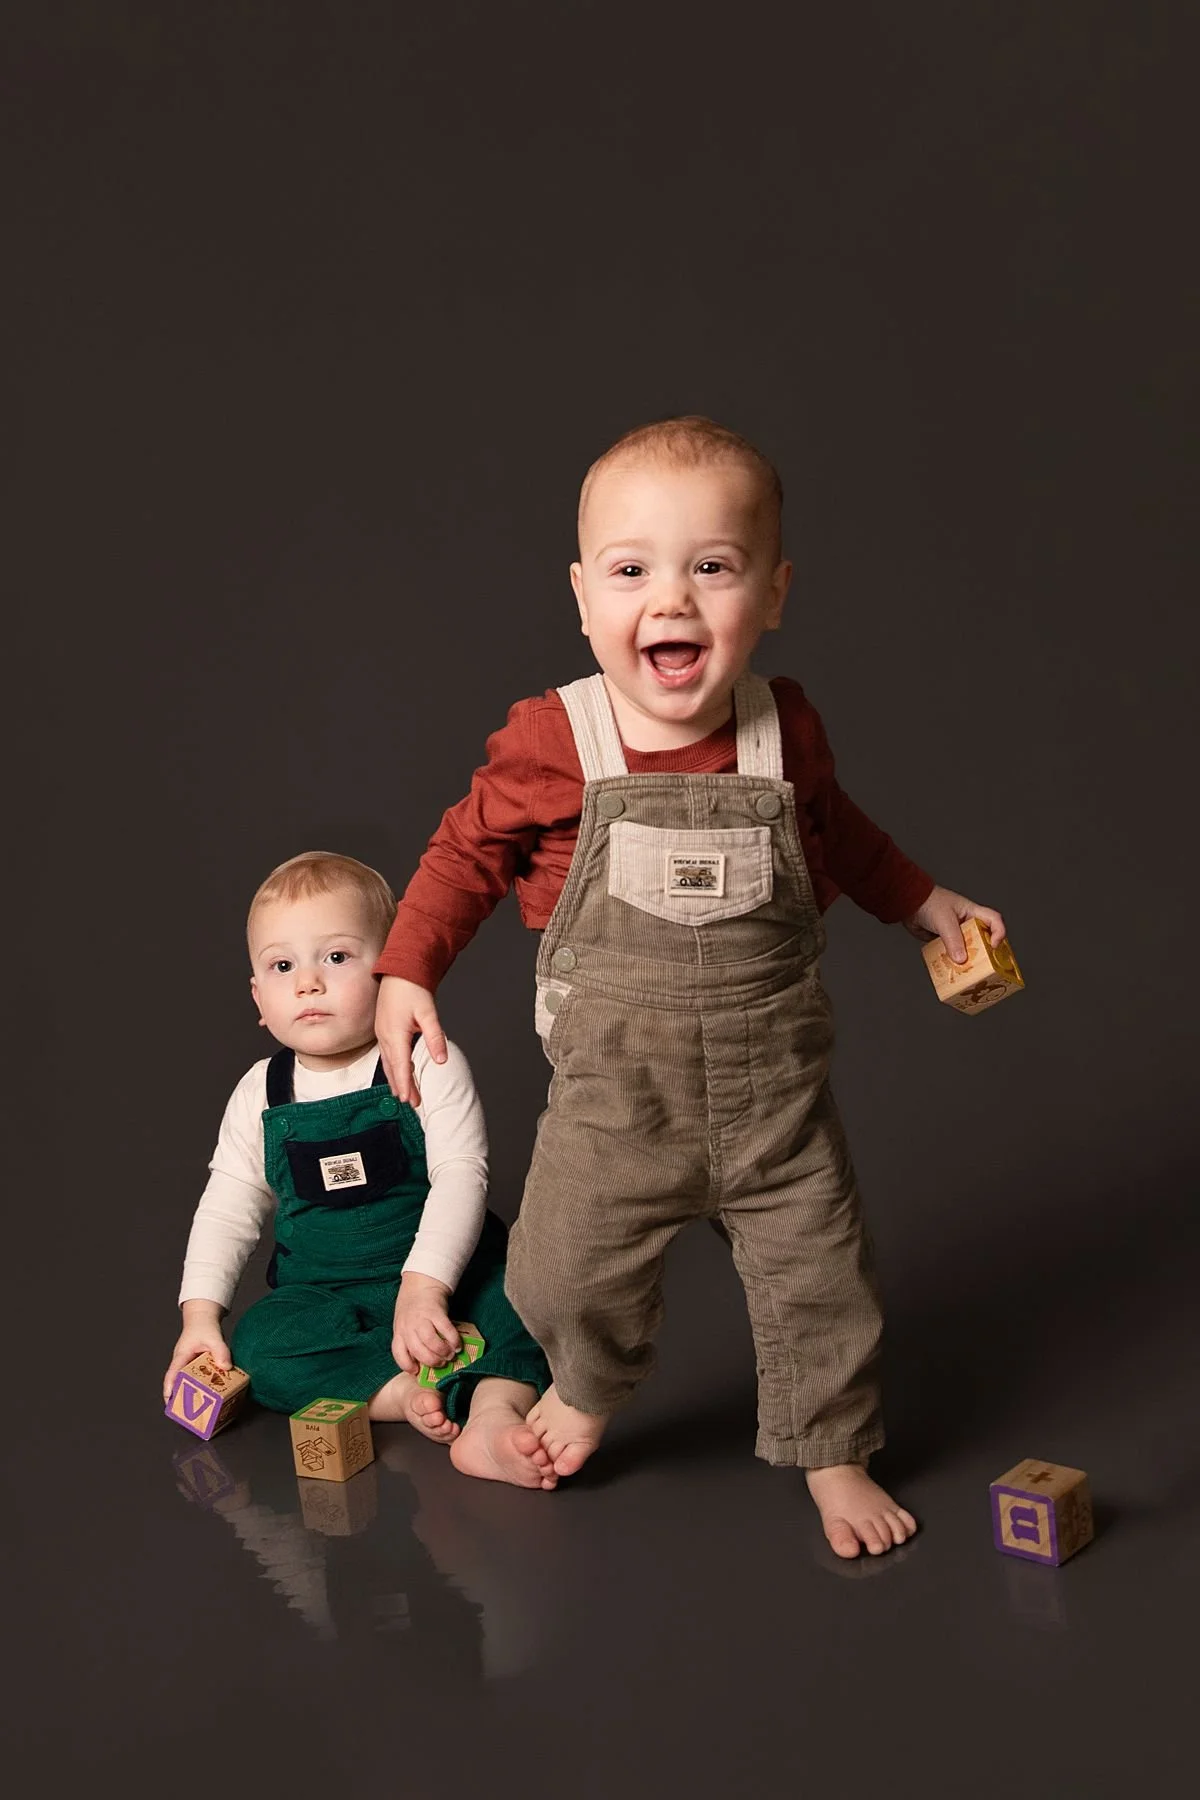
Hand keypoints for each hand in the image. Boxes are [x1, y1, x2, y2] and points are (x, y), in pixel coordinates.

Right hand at [164, 1302, 231, 1403]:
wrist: (203, 1319)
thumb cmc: (204, 1327)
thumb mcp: (214, 1337)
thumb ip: (220, 1351)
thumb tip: (225, 1367)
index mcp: (181, 1357)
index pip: (172, 1374)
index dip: (170, 1388)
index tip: (170, 1401)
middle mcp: (182, 1364)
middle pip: (178, 1383)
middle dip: (180, 1398)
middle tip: (186, 1413)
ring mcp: (188, 1366)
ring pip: (187, 1383)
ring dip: (191, 1394)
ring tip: (199, 1410)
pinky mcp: (197, 1368)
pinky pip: (197, 1380)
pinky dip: (202, 1387)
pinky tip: (211, 1396)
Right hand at [376, 976, 446, 1105]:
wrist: (399, 971)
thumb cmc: (412, 989)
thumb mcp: (428, 1012)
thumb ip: (434, 1037)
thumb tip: (441, 1059)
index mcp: (395, 1034)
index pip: (400, 1066)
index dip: (405, 1084)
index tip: (409, 1100)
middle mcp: (385, 1036)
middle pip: (393, 1068)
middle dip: (402, 1086)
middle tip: (412, 1103)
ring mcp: (382, 1033)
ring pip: (388, 1062)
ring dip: (396, 1079)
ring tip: (403, 1094)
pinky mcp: (383, 1030)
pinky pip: (386, 1054)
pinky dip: (391, 1067)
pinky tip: (396, 1072)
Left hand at [392, 1272, 459, 1373]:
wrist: (420, 1283)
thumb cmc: (413, 1308)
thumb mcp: (404, 1324)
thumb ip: (411, 1339)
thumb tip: (426, 1360)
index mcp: (399, 1331)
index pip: (398, 1353)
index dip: (407, 1365)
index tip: (417, 1371)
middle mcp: (408, 1327)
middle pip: (418, 1351)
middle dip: (432, 1361)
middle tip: (441, 1363)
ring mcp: (421, 1319)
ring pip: (431, 1342)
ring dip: (442, 1352)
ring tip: (450, 1354)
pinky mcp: (436, 1312)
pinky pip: (445, 1330)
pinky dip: (453, 1340)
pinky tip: (457, 1344)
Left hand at [903, 886, 1006, 964]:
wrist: (907, 904)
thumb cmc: (928, 903)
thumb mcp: (944, 921)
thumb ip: (953, 940)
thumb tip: (962, 960)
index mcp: (972, 913)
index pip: (994, 921)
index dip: (998, 933)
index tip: (993, 947)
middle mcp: (967, 923)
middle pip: (984, 940)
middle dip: (985, 954)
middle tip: (983, 966)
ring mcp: (956, 933)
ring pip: (968, 949)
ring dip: (968, 961)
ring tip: (967, 973)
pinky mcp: (945, 942)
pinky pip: (953, 954)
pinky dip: (953, 962)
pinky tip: (951, 971)